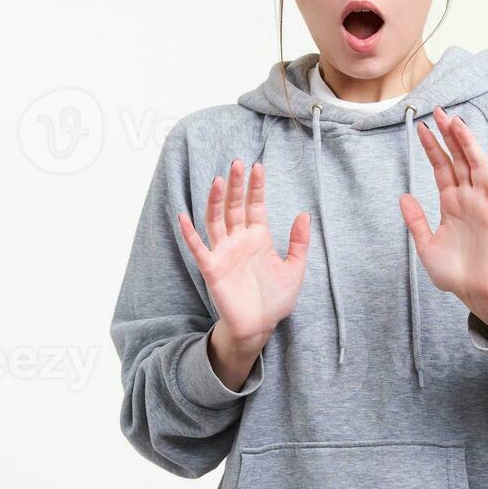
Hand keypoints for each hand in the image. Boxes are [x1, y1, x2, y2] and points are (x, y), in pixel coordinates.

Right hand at [178, 159, 310, 381]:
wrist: (260, 326)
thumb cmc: (276, 299)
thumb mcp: (295, 268)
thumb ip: (299, 242)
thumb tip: (304, 214)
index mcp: (258, 238)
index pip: (255, 206)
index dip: (256, 187)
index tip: (258, 166)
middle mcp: (239, 241)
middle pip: (235, 207)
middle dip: (236, 186)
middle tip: (237, 163)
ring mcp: (224, 253)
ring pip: (216, 220)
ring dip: (216, 201)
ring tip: (219, 180)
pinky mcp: (212, 268)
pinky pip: (198, 248)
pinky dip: (189, 234)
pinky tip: (183, 216)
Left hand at [399, 105, 487, 336]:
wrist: (473, 291)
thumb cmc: (453, 271)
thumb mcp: (426, 245)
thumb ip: (416, 220)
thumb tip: (403, 196)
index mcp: (450, 202)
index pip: (441, 167)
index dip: (433, 147)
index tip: (422, 127)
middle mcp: (466, 198)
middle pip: (458, 159)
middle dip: (449, 135)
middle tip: (440, 111)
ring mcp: (481, 203)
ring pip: (475, 166)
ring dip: (468, 144)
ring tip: (457, 123)